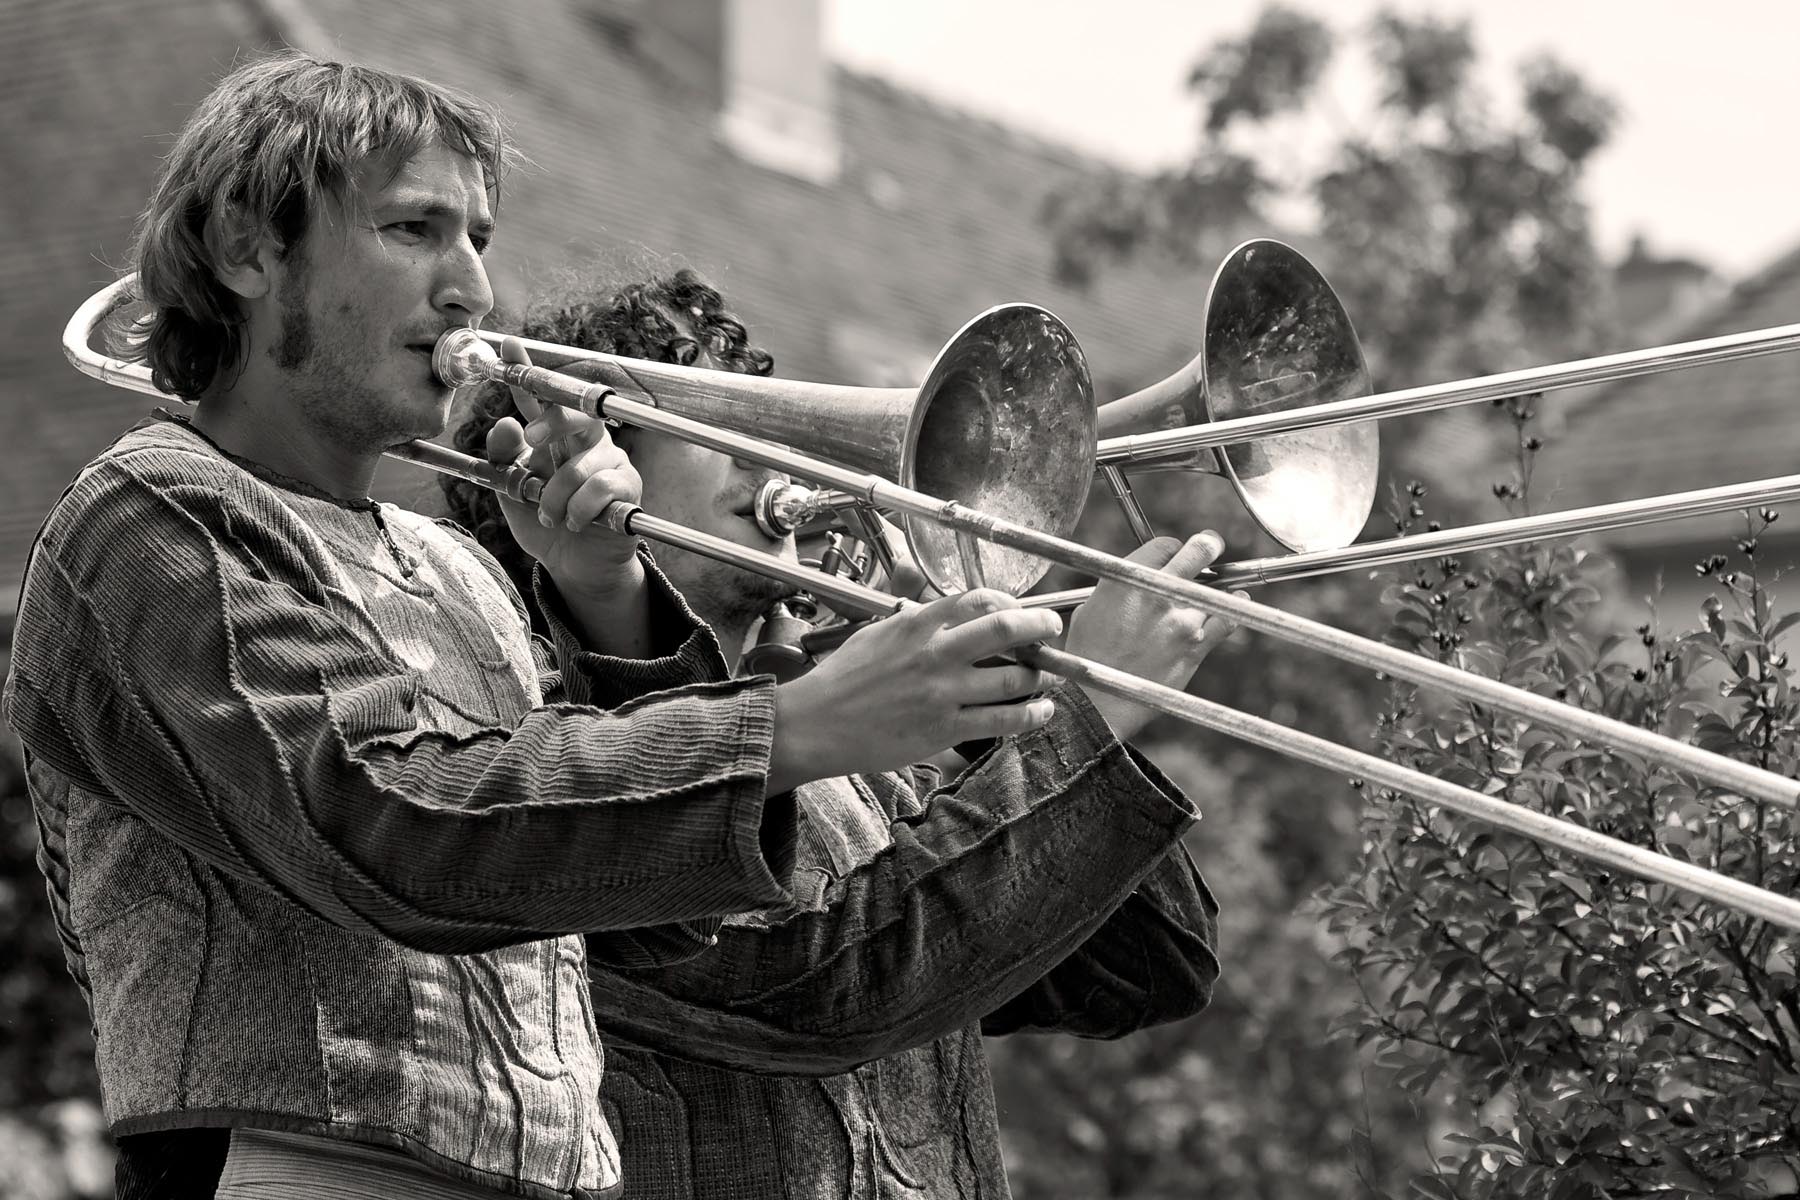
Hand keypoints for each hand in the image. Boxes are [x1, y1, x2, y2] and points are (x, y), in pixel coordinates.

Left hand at [484, 336, 644, 598]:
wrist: (574, 566)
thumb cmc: (544, 522)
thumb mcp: (511, 492)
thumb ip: (502, 459)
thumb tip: (503, 422)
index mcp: (556, 436)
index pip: (540, 397)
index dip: (526, 369)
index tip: (508, 344)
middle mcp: (586, 440)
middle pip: (575, 411)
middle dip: (552, 421)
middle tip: (532, 442)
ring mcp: (611, 461)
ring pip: (581, 462)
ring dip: (556, 494)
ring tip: (549, 517)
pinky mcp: (628, 486)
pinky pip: (602, 487)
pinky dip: (579, 508)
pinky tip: (574, 522)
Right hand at [766, 588, 1064, 791]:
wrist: (817, 723)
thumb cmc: (842, 679)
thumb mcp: (877, 632)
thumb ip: (914, 620)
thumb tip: (943, 611)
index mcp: (917, 624)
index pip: (978, 600)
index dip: (1010, 602)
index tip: (1021, 610)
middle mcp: (935, 653)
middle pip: (1006, 630)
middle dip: (1041, 627)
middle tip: (1054, 630)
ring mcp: (942, 692)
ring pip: (1013, 678)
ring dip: (1040, 676)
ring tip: (1047, 677)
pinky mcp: (945, 728)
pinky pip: (1003, 720)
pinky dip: (1031, 714)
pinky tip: (1041, 711)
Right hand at [1063, 532, 1236, 740]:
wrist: (1098, 701)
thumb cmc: (1088, 657)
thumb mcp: (1090, 609)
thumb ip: (1121, 589)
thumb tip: (1140, 581)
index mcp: (1127, 579)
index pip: (1165, 545)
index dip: (1172, 549)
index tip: (1174, 556)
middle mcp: (1157, 593)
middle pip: (1199, 551)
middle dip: (1208, 546)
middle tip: (1211, 545)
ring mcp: (1181, 620)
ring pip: (1215, 589)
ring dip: (1214, 588)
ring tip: (1216, 588)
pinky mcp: (1196, 647)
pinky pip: (1228, 619)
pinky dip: (1236, 607)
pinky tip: (1239, 600)